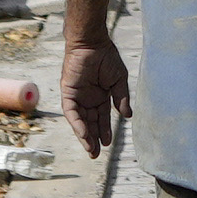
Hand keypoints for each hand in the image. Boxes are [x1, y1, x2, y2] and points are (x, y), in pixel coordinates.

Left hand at [58, 36, 128, 155]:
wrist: (92, 43)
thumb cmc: (106, 57)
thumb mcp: (118, 80)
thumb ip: (121, 98)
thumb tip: (128, 116)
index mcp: (100, 96)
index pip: (102, 118)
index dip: (104, 131)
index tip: (109, 143)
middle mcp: (88, 99)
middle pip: (90, 123)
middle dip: (93, 139)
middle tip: (96, 154)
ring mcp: (77, 97)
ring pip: (80, 121)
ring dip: (85, 136)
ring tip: (91, 150)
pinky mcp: (68, 93)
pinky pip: (72, 113)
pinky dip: (77, 124)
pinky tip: (84, 135)